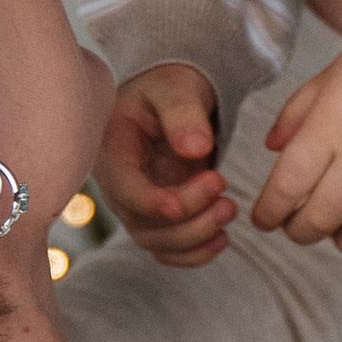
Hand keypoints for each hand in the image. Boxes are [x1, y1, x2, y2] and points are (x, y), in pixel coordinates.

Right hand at [97, 63, 234, 266]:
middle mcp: (119, 186)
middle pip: (143, 225)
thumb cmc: (168, 89)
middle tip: (226, 199)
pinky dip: (195, 253)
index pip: (126, 190)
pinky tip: (222, 238)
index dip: (158, 201)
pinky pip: (169, 250)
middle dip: (189, 221)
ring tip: (229, 210)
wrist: (169, 101)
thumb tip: (197, 149)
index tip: (206, 186)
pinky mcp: (157, 219)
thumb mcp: (174, 88)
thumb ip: (183, 113)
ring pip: (158, 243)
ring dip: (196, 238)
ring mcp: (136, 206)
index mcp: (112, 152)